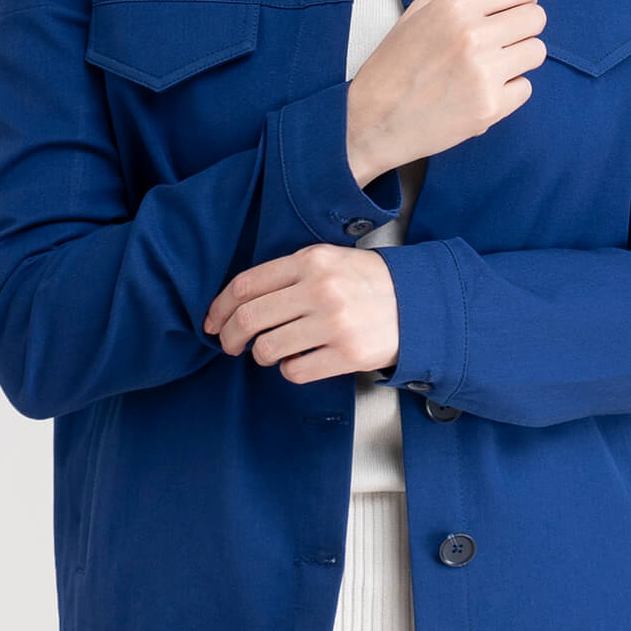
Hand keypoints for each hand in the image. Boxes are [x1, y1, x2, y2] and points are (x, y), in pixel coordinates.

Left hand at [202, 244, 398, 383]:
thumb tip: (239, 301)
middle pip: (249, 319)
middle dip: (229, 337)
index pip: (246, 285)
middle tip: (228, 344)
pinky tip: (299, 361)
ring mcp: (333, 323)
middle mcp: (320, 290)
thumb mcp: (328, 260)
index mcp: (311, 261)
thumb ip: (287, 274)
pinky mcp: (346, 354)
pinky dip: (289, 370)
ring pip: (268, 349)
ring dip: (261, 355)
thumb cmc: (367, 282)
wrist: (418, 304)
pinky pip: (295, 370)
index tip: (212, 321)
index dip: (220, 307)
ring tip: (269, 353)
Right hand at [347, 0, 546, 178]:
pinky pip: (526, 88)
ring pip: (537, 52)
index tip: (504, 11)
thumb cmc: (396, 64)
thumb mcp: (423, 11)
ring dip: (518, 58)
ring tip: (486, 66)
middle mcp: (472, 37)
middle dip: (521, 27)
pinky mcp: (490, 107)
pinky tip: (479, 91)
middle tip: (495, 41)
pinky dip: (508, 90)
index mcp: (454, 7)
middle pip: (537, 18)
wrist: (374, 121)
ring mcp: (484, 74)